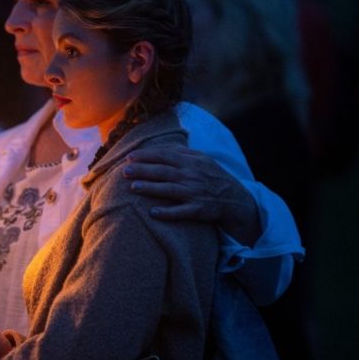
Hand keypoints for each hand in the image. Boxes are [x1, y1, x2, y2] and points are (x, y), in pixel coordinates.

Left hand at [123, 146, 259, 245]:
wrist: (234, 199)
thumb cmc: (213, 177)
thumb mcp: (202, 160)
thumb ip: (183, 152)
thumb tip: (161, 146)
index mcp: (191, 162)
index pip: (165, 155)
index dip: (147, 155)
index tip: (129, 157)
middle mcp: (192, 176)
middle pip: (163, 171)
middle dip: (143, 170)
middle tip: (124, 171)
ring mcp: (195, 193)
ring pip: (169, 190)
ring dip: (151, 188)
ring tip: (133, 187)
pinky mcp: (198, 210)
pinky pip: (181, 211)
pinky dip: (168, 213)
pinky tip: (153, 213)